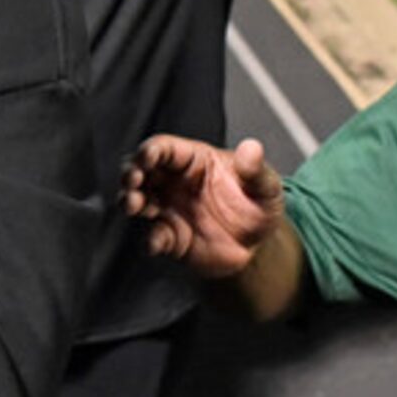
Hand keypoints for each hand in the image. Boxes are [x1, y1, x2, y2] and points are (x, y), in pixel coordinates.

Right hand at [122, 135, 281, 277]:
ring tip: (135, 205)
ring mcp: (168, 210)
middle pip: (139, 170)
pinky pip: (152, 237)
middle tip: (133, 181)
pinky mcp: (169, 238)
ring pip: (136, 200)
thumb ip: (256, 170)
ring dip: (130, 201)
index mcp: (193, 161)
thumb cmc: (259, 207)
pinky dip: (150, 240)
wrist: (259, 249)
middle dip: (130, 173)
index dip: (150, 151)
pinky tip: (157, 242)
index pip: (163, 148)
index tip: (146, 158)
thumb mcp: (266, 187)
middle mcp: (173, 183)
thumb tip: (252, 148)